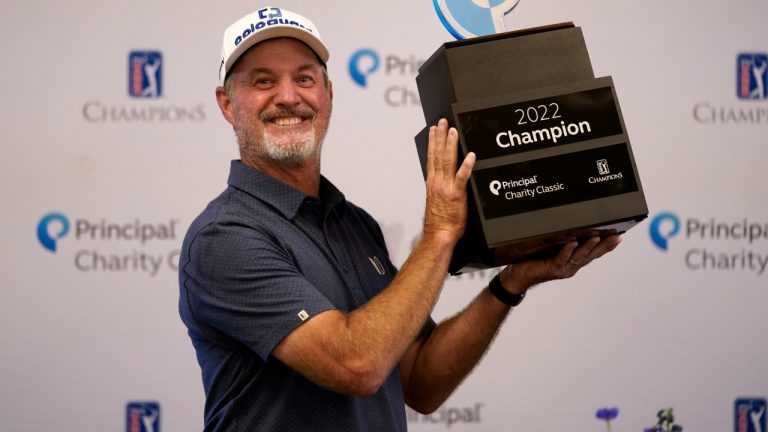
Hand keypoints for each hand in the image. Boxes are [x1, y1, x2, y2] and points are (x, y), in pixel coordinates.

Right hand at [423, 118, 475, 243]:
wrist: (439, 234)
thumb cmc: (439, 222)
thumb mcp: (436, 201)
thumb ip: (439, 188)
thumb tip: (442, 180)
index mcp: (432, 183)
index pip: (431, 158)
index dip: (432, 142)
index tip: (434, 130)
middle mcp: (438, 182)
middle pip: (438, 155)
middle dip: (440, 137)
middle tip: (443, 122)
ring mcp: (447, 187)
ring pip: (447, 161)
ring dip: (450, 145)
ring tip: (452, 131)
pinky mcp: (457, 194)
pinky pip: (462, 177)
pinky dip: (466, 166)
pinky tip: (470, 156)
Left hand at [498, 235, 621, 293]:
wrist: (518, 275)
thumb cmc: (535, 260)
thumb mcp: (553, 248)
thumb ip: (564, 240)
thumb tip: (574, 226)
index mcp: (574, 261)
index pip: (594, 252)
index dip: (607, 245)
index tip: (618, 236)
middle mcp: (571, 266)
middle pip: (591, 255)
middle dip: (604, 245)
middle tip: (615, 236)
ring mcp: (563, 269)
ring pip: (579, 257)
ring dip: (588, 247)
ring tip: (597, 237)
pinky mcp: (552, 269)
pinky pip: (561, 259)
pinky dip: (567, 251)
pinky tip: (572, 243)